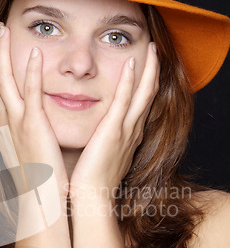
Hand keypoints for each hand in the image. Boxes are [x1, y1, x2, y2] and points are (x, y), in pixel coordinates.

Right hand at [0, 21, 67, 194]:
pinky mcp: (33, 127)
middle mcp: (5, 121)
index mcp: (4, 126)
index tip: (0, 44)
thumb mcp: (28, 151)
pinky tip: (34, 53)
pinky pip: (30, 94)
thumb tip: (30, 125)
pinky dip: (30, 72)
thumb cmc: (38, 179)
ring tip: (4, 28)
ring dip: (3, 52)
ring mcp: (16, 123)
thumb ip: (26, 133)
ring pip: (4, 79)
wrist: (41, 201)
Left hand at [70, 42, 159, 202]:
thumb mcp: (103, 159)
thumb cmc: (92, 181)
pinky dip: (130, 81)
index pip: (140, 107)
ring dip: (149, 71)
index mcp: (128, 138)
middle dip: (153, 73)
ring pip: (143, 94)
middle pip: (148, 96)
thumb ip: (104, 146)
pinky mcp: (114, 130)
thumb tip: (99, 142)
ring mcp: (125, 131)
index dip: (145, 88)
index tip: (145, 72)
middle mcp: (132, 132)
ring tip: (153, 51)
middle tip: (155, 53)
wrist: (91, 196)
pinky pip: (125, 100)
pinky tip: (133, 63)